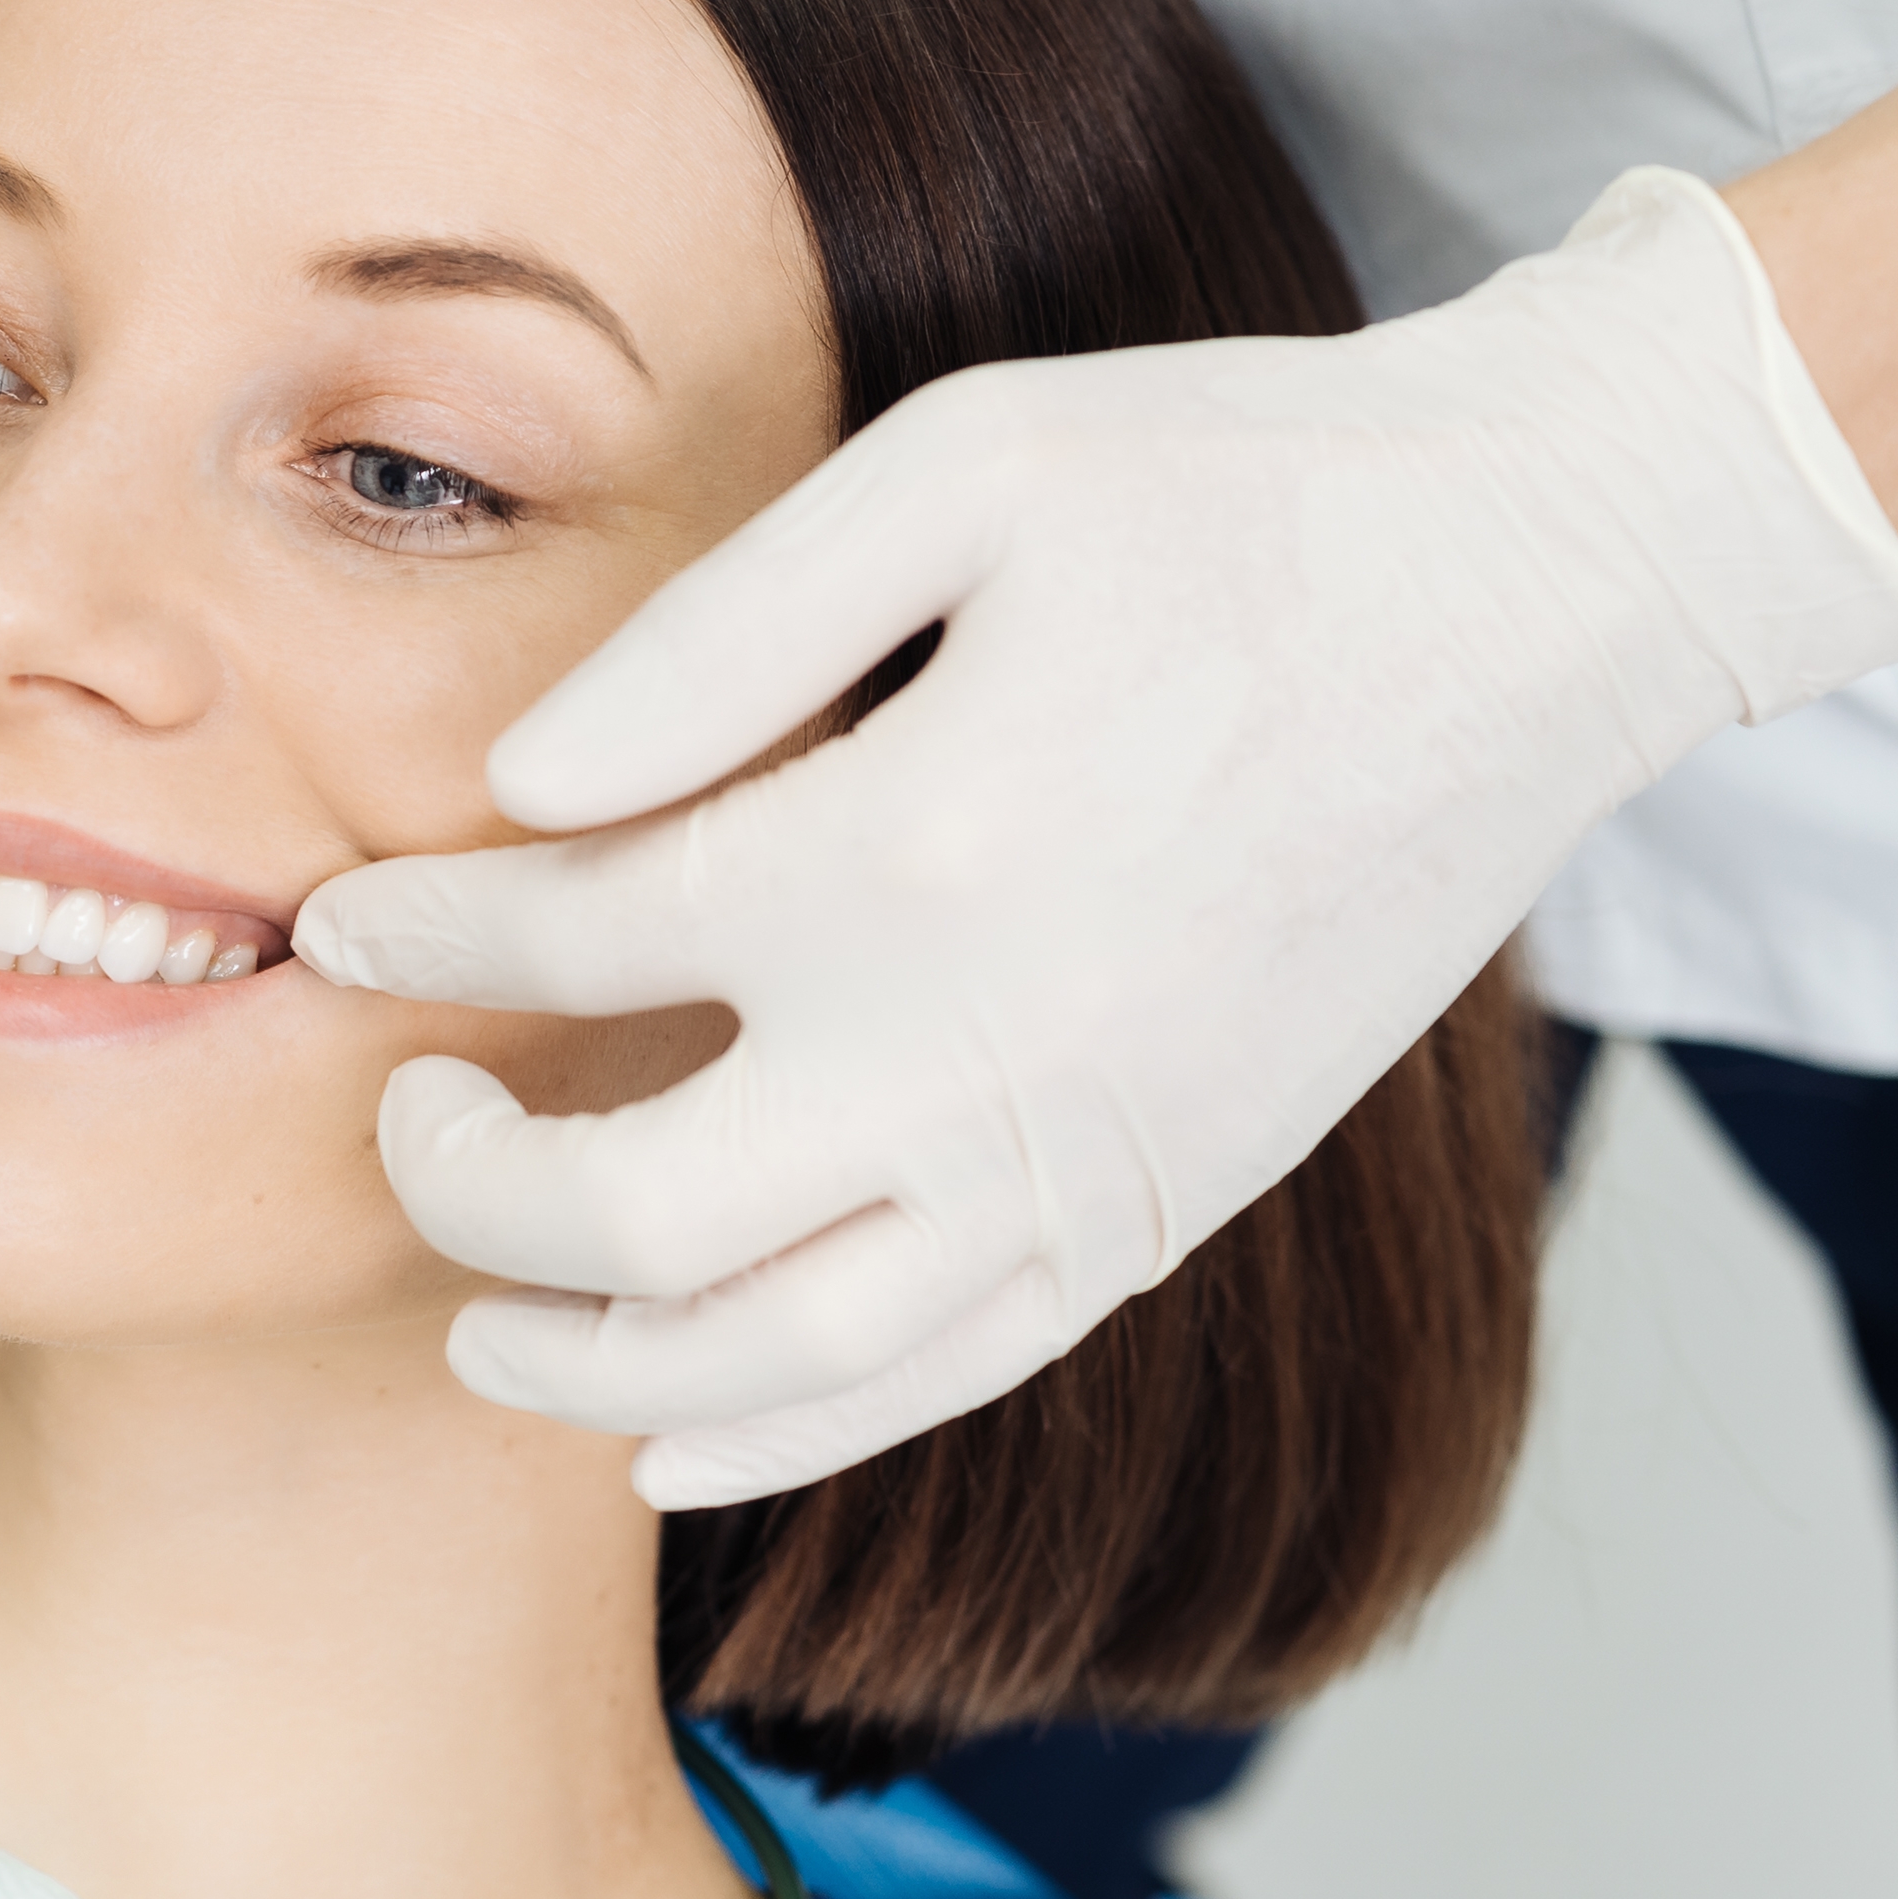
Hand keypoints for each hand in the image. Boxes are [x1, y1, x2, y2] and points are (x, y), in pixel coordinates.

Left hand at [293, 168, 1897, 1505]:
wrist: (1554, 581)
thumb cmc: (1251, 489)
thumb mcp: (965, 466)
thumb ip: (718, 632)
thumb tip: (522, 785)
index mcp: (909, 845)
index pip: (567, 937)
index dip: (419, 933)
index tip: (343, 918)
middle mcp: (987, 1047)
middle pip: (630, 1215)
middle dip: (464, 1184)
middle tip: (401, 1109)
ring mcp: (1088, 1157)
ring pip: (778, 1359)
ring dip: (587, 1364)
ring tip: (479, 1326)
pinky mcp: (1168, 1206)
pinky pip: (944, 1382)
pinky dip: (780, 1430)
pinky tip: (667, 1432)